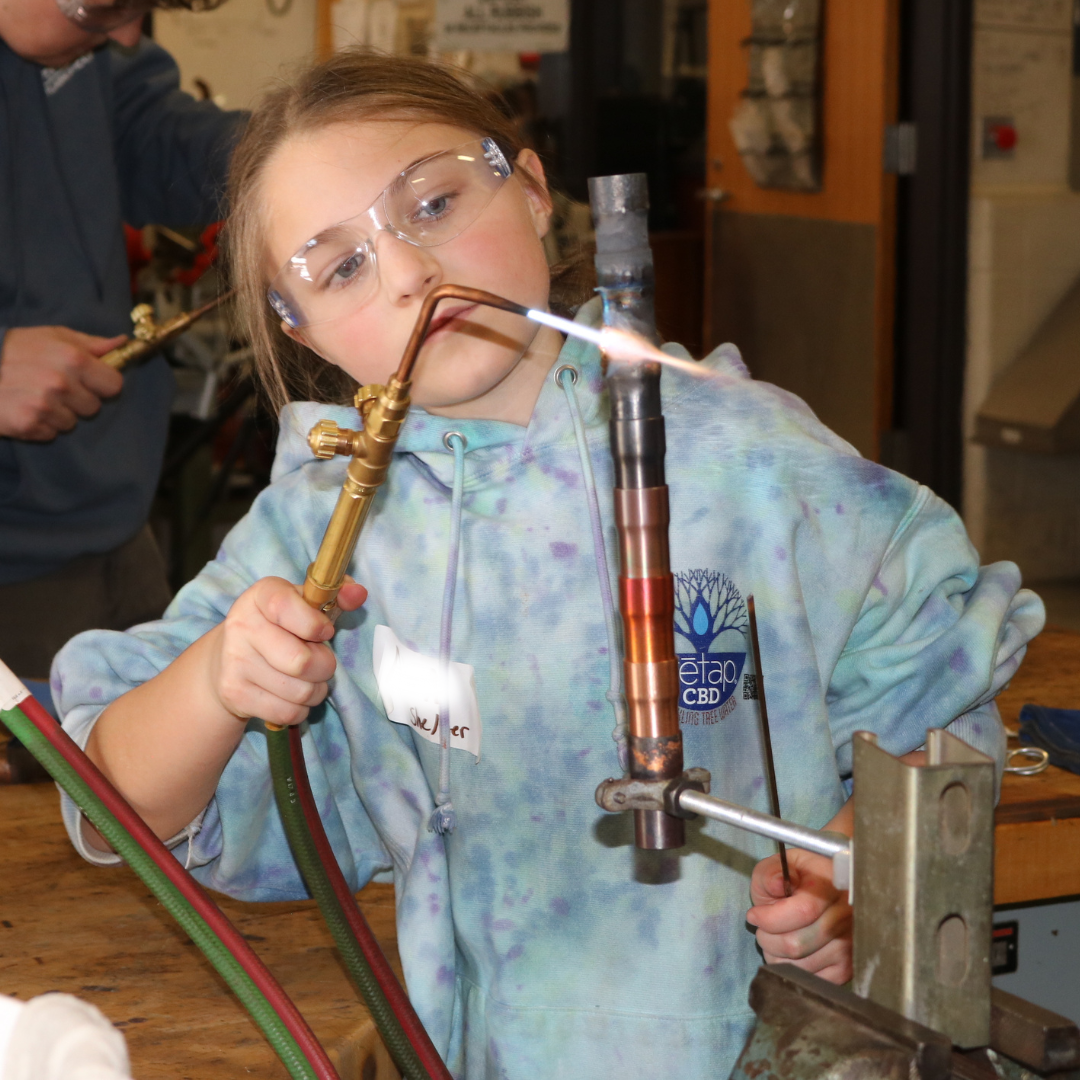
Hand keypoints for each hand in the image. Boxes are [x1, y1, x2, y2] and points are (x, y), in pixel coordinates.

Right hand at [0, 325, 126, 439]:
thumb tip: (122, 343)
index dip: (101, 383)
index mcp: (73, 359)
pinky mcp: (28, 423)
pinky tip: (24, 408)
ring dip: (57, 413)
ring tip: (34, 396)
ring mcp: (45, 405)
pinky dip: (39, 425)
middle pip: (93, 406)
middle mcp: (61, 383)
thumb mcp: (53, 336)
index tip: (88, 381)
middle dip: (77, 399)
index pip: (114, 385)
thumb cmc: (15, 348)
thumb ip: (90, 344)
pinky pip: (50, 433)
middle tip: (52, 386)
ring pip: (71, 422)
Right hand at [208, 576, 367, 725]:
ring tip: (307, 679)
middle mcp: (241, 625)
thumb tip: (359, 594)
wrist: (227, 658)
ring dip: (315, 690)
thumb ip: (337, 596)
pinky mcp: (234, 694)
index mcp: (261, 596)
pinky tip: (291, 695)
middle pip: (302, 661)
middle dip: (324, 665)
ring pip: (300, 691)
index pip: (286, 606)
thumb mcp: (305, 604)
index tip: (324, 632)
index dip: (315, 624)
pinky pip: (287, 712)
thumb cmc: (280, 626)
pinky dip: (300, 708)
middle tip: (320, 661)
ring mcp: (235, 662)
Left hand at [746, 847, 852, 983]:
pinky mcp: (847, 968)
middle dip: (767, 938)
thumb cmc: (793, 881)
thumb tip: (777, 884)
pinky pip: (809, 980)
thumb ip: (771, 873)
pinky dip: (790, 970)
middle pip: (797, 944)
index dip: (771, 918)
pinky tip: (789, 952)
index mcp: (832, 884)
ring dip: (775, 955)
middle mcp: (848, 916)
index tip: (753, 915)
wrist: (818, 895)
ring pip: (800, 966)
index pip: (804, 911)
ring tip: (774, 938)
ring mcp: (850, 945)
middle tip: (762, 929)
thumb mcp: (777, 867)